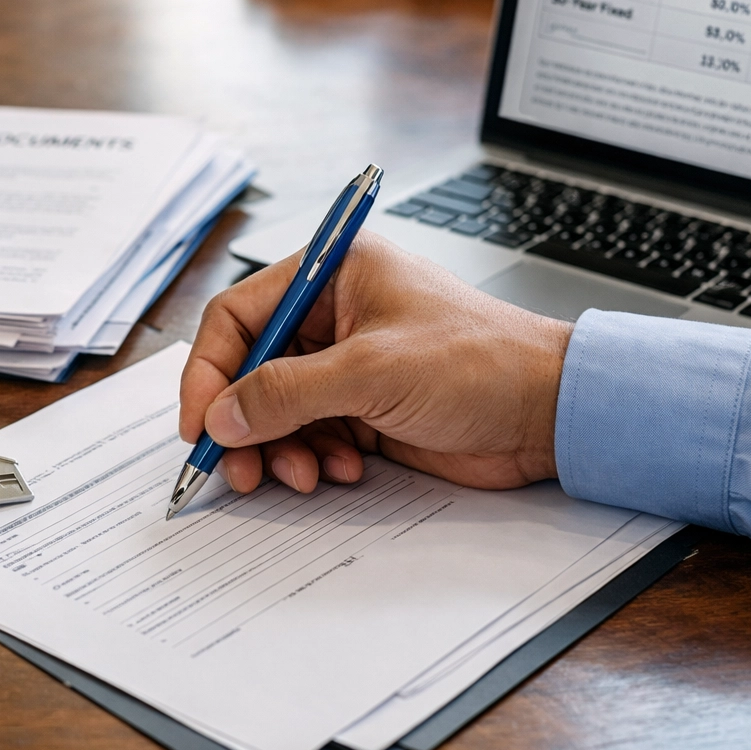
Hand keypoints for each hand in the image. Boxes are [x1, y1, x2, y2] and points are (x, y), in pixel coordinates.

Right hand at [179, 232, 572, 494]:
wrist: (549, 413)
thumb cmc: (482, 363)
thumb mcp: (373, 372)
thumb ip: (288, 393)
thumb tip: (222, 415)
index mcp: (332, 274)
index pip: (239, 316)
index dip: (210, 370)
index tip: (200, 422)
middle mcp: (334, 315)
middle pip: (252, 369)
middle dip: (243, 421)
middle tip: (237, 466)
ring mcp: (348, 365)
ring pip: (277, 410)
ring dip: (279, 448)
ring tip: (301, 475)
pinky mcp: (364, 409)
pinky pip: (310, 436)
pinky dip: (312, 458)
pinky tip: (342, 471)